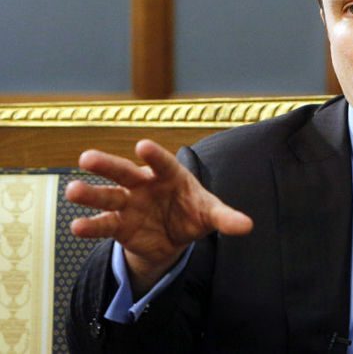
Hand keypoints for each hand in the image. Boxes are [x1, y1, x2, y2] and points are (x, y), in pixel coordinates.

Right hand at [66, 139, 252, 293]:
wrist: (174, 237)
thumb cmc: (193, 213)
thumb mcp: (211, 215)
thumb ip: (226, 218)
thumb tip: (248, 226)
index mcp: (169, 175)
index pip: (162, 163)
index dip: (154, 155)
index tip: (142, 146)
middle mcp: (144, 185)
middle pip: (124, 172)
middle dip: (107, 165)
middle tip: (86, 157)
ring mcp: (129, 203)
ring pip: (107, 195)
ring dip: (90, 193)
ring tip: (72, 191)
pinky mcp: (119, 224)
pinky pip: (104, 224)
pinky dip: (91, 226)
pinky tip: (77, 226)